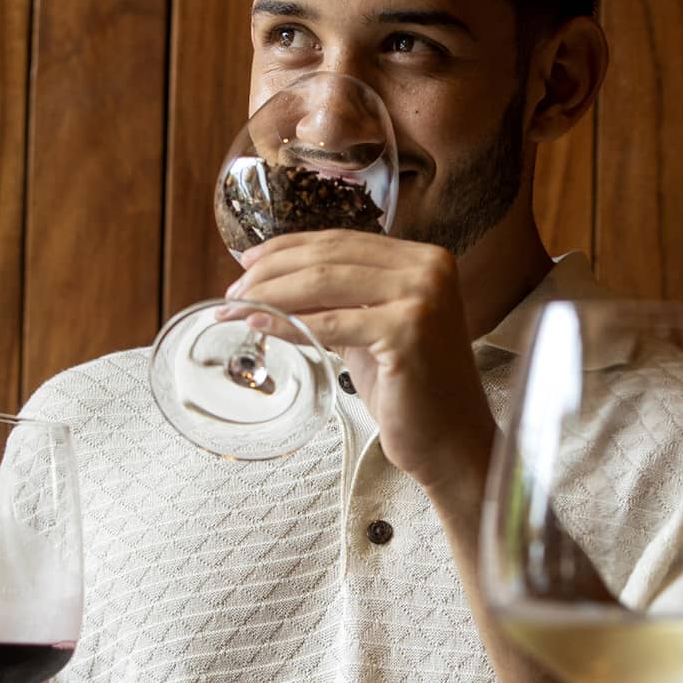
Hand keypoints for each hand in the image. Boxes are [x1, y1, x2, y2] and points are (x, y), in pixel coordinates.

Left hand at [225, 231, 494, 505]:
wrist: (449, 441)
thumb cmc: (409, 389)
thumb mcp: (372, 328)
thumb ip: (340, 299)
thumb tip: (274, 281)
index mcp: (424, 259)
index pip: (342, 240)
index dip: (289, 247)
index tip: (248, 261)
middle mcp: (428, 269)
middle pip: (329, 257)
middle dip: (272, 271)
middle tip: (233, 290)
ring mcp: (421, 298)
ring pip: (323, 283)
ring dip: (271, 294)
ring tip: (236, 306)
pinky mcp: (407, 331)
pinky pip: (329, 323)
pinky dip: (287, 323)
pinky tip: (259, 325)